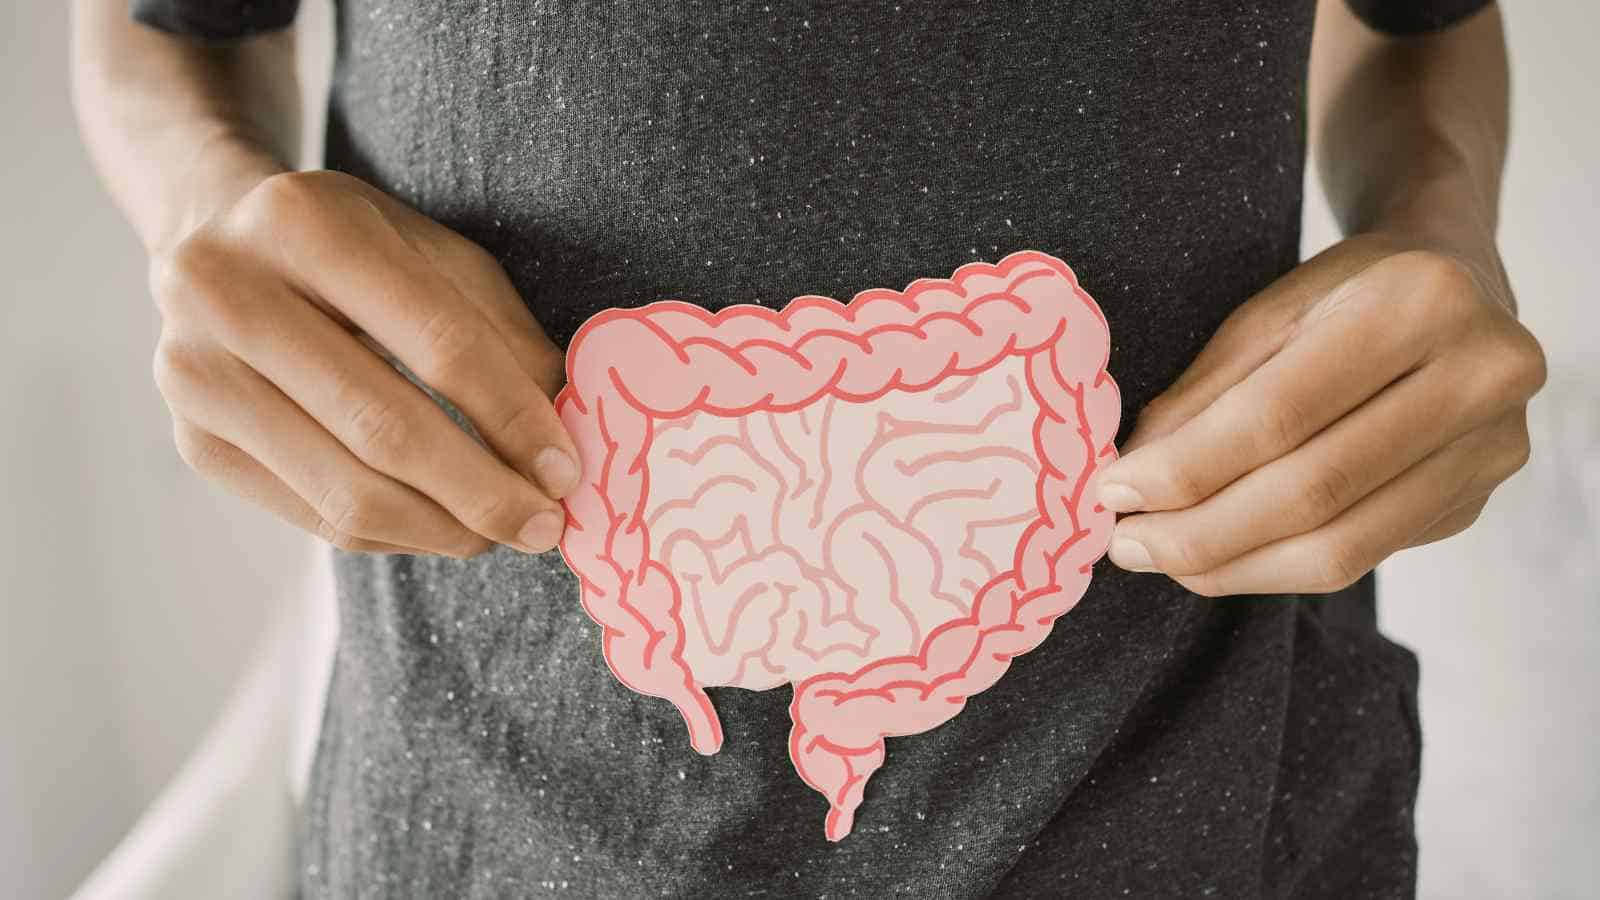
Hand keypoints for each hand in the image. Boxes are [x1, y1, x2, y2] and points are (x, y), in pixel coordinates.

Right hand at [149, 169, 579, 557]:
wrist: (216, 247)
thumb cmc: (353, 250)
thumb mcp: (437, 257)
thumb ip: (504, 336)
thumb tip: (566, 432)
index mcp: (303, 222)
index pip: (436, 340)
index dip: (511, 414)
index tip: (567, 470)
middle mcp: (226, 293)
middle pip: (384, 427)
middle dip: (484, 492)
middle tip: (547, 526)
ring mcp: (196, 375)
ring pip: (347, 489)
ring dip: (445, 529)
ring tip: (504, 535)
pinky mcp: (194, 444)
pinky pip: (318, 518)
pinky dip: (397, 535)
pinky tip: (443, 528)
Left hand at [1092, 234, 1545, 595]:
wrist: (1461, 284)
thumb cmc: (1348, 293)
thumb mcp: (1268, 312)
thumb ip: (1204, 395)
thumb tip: (1132, 482)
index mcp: (1420, 302)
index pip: (1278, 415)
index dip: (1186, 467)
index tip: (1112, 493)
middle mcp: (1480, 377)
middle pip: (1312, 493)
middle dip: (1201, 532)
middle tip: (1126, 546)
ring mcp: (1491, 449)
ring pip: (1342, 549)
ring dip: (1234, 568)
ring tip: (1163, 561)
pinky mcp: (1477, 500)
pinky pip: (1363, 558)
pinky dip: (1277, 568)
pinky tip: (1223, 559)